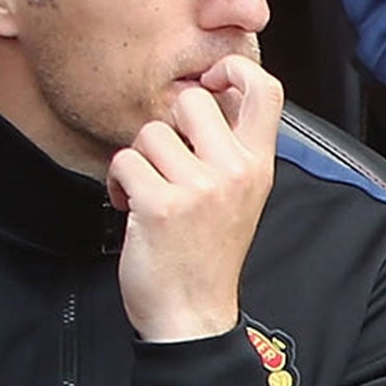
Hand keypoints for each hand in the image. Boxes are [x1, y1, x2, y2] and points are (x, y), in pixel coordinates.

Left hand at [108, 54, 283, 341]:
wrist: (193, 316)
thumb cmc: (209, 257)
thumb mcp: (241, 198)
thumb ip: (231, 150)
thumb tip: (205, 96)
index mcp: (258, 167)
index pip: (267, 90)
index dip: (235, 68)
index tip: (212, 80)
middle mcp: (234, 172)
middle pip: (191, 101)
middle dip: (168, 127)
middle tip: (168, 161)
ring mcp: (198, 188)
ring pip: (149, 133)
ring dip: (139, 162)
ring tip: (149, 193)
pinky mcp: (160, 204)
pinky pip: (124, 162)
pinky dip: (118, 184)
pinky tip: (131, 208)